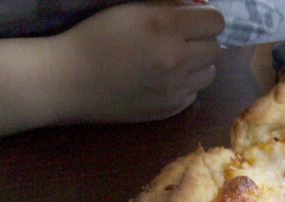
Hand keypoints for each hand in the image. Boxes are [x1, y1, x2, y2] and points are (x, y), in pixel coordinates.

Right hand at [53, 1, 224, 122]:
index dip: (205, 18)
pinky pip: (194, 93)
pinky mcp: (170, 109)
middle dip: (201, 40)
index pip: (216, 21)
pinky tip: (161, 79)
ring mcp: (175, 88)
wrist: (69, 80)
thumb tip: (200, 8)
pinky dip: (184, 85)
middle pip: (215, 47)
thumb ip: (169, 6)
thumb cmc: (95, 37)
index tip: (192, 20)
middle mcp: (177, 58)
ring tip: (172, 60)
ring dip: (197, 64)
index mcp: (165, 26)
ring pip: (209, 73)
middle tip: (178, 40)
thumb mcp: (131, 9)